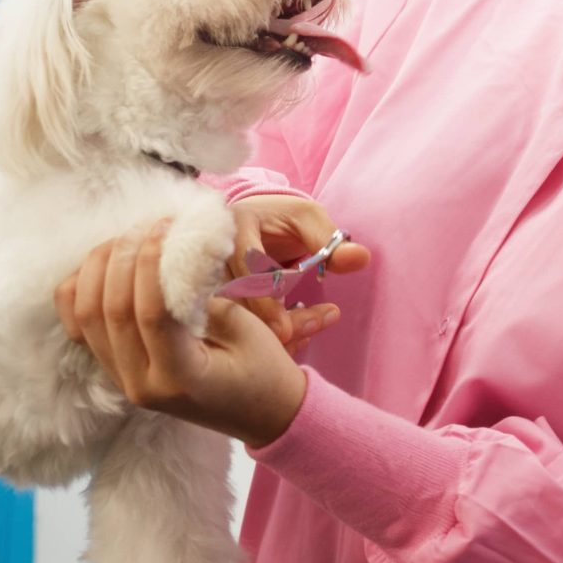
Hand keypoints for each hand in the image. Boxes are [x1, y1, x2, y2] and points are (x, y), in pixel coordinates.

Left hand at [57, 224, 312, 446]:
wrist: (264, 414)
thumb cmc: (266, 371)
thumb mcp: (247, 329)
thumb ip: (203, 293)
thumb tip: (172, 248)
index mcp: (179, 377)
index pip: (149, 312)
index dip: (150, 262)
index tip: (164, 226)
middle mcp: (141, 384)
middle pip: (109, 312)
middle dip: (123, 258)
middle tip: (145, 227)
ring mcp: (123, 380)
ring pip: (86, 317)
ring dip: (98, 270)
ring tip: (125, 240)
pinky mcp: (116, 371)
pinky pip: (81, 327)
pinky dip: (82, 292)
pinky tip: (104, 266)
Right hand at [221, 195, 367, 360]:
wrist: (257, 222)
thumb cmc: (285, 219)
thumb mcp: (310, 221)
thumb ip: (332, 242)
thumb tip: (360, 258)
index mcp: (236, 223)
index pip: (245, 262)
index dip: (265, 297)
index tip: (284, 329)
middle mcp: (210, 249)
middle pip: (230, 295)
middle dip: (260, 323)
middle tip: (288, 342)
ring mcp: (202, 274)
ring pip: (224, 314)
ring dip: (256, 333)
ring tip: (290, 344)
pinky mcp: (205, 294)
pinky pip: (223, 321)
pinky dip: (252, 335)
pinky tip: (280, 342)